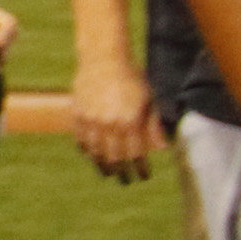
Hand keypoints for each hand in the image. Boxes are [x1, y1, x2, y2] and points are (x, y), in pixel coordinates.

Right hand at [70, 55, 159, 182]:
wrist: (103, 58)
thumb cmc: (131, 78)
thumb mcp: (148, 99)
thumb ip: (153, 124)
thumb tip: (163, 148)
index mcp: (130, 122)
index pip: (136, 154)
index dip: (140, 168)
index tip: (143, 176)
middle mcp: (109, 125)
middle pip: (115, 158)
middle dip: (122, 172)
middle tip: (125, 180)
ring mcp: (91, 121)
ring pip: (96, 153)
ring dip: (103, 166)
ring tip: (107, 173)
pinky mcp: (77, 115)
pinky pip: (81, 140)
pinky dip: (87, 151)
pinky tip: (92, 156)